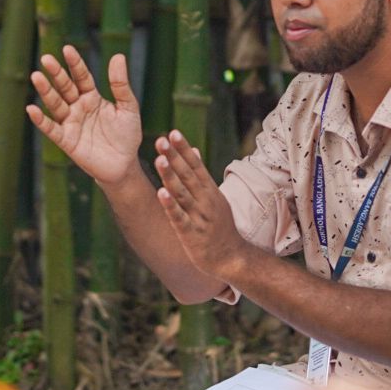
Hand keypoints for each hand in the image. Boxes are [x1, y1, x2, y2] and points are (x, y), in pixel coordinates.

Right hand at [26, 47, 143, 186]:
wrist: (124, 164)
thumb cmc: (127, 135)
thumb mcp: (128, 107)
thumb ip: (120, 84)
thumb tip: (118, 56)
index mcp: (92, 97)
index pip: (81, 77)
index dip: (75, 63)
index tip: (67, 49)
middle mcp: (78, 107)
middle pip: (65, 87)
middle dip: (56, 74)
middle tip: (46, 58)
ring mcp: (71, 123)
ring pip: (55, 104)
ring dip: (46, 92)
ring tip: (37, 76)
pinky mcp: (66, 141)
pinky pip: (51, 129)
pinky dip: (41, 120)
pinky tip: (31, 109)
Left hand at [152, 130, 247, 280]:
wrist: (231, 257)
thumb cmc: (220, 226)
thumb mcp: (215, 197)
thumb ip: (201, 175)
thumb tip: (194, 150)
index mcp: (210, 191)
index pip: (195, 165)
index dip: (184, 149)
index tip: (173, 132)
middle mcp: (205, 200)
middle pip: (188, 175)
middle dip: (174, 157)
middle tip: (161, 140)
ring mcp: (199, 217)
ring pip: (182, 193)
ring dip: (170, 176)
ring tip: (159, 160)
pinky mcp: (191, 233)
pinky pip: (179, 217)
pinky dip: (170, 205)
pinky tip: (160, 193)